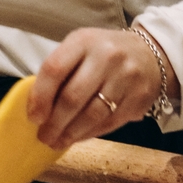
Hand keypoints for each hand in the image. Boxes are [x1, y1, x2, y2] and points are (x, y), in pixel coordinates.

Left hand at [27, 27, 178, 149]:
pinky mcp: (140, 97)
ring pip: (92, 115)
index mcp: (84, 41)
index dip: (40, 97)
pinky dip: (90, 134)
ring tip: (58, 142)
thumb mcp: (79, 50)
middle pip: (73, 97)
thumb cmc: (102, 55)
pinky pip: (109, 122)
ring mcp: (126, 77)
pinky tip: (78, 137)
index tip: (33, 117)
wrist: (149, 54)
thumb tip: (36, 109)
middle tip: (44, 137)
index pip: (55, 69)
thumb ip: (59, 74)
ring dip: (71, 133)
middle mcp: (107, 56)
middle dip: (54, 123)